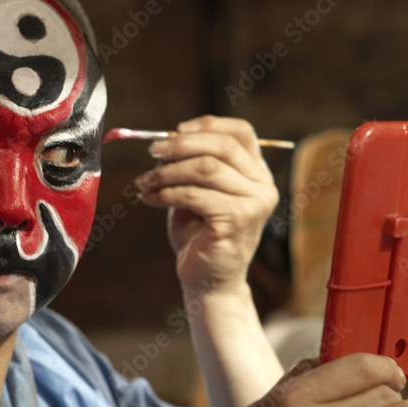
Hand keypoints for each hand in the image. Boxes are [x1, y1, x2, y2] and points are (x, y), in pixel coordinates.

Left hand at [135, 116, 277, 295]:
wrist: (209, 281)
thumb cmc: (201, 235)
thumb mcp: (197, 191)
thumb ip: (192, 164)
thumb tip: (168, 137)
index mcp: (257, 174)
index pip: (242, 133)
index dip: (208, 124)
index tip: (175, 130)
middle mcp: (262, 186)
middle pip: (222, 146)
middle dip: (181, 145)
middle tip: (152, 152)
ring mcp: (254, 203)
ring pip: (206, 168)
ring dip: (168, 171)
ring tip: (145, 181)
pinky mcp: (237, 219)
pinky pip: (195, 194)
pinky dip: (166, 193)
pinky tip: (149, 198)